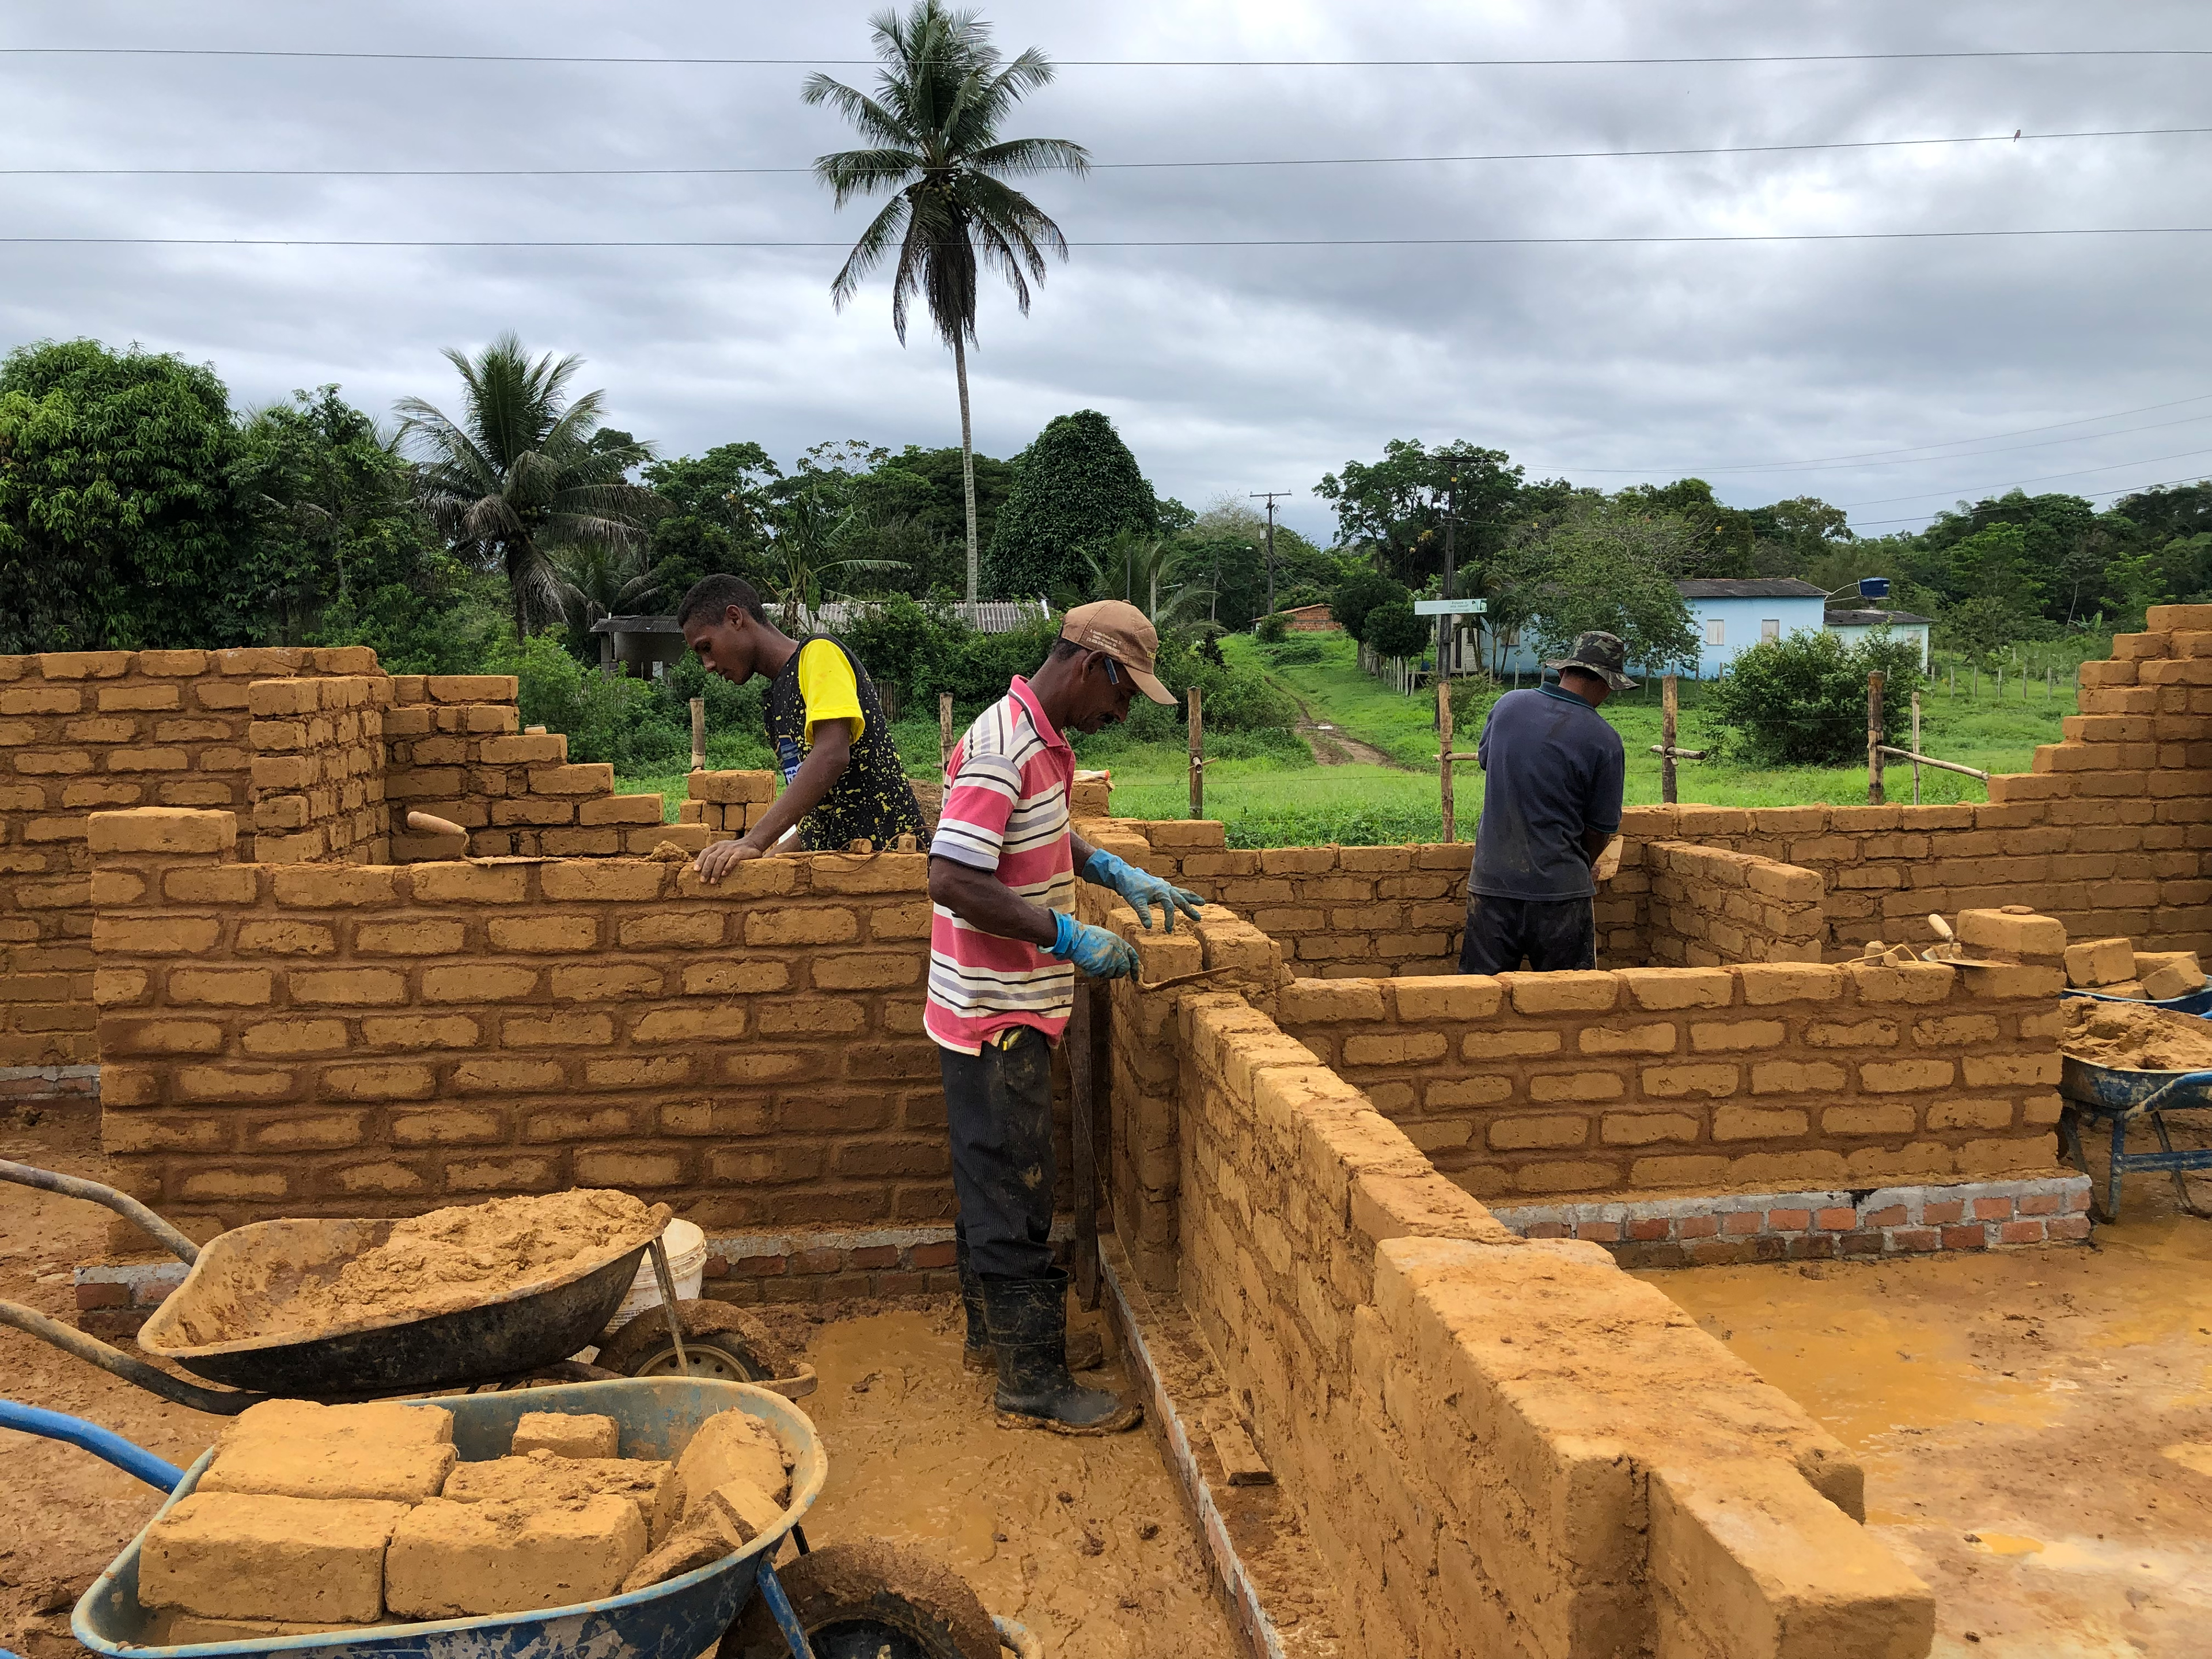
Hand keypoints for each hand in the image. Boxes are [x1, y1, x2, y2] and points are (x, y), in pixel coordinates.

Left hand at [693, 837, 763, 883]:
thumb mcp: (724, 850)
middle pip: (711, 858)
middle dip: (706, 870)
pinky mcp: (741, 853)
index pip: (705, 852)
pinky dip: (727, 867)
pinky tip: (724, 874)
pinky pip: (733, 860)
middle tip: (703, 880)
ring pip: (720, 860)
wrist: (753, 842)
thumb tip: (704, 870)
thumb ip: (716, 856)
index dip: (699, 861)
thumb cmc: (736, 850)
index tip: (695, 870)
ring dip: (715, 871)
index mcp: (718, 846)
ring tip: (712, 882)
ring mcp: (732, 849)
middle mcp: (723, 846)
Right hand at [1056, 916, 1141, 979]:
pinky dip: (1091, 972)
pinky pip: (1098, 975)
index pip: (1133, 957)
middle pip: (1124, 969)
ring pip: (1109, 974)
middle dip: (1117, 972)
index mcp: (1120, 943)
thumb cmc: (1086, 936)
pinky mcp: (1102, 969)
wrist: (1075, 938)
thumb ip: (1114, 947)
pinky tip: (1086, 962)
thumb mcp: (1105, 937)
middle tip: (1107, 970)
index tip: (1136, 977)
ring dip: (1102, 971)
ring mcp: (1111, 962)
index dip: (1135, 968)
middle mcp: (1118, 953)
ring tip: (1092, 960)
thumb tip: (1116, 956)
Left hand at [1085, 849, 1204, 931]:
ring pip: (1181, 892)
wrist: (1124, 875)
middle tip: (1199, 918)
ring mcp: (1164, 885)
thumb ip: (1143, 914)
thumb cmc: (1129, 888)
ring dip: (1191, 898)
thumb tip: (1149, 927)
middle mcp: (1165, 887)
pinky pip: (1175, 890)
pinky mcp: (1161, 885)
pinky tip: (1185, 896)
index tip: (1168, 930)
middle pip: (1181, 899)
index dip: (1170, 919)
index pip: (1170, 907)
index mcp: (1161, 890)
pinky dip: (1182, 894)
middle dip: (1190, 909)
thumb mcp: (1135, 902)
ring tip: (1202, 903)